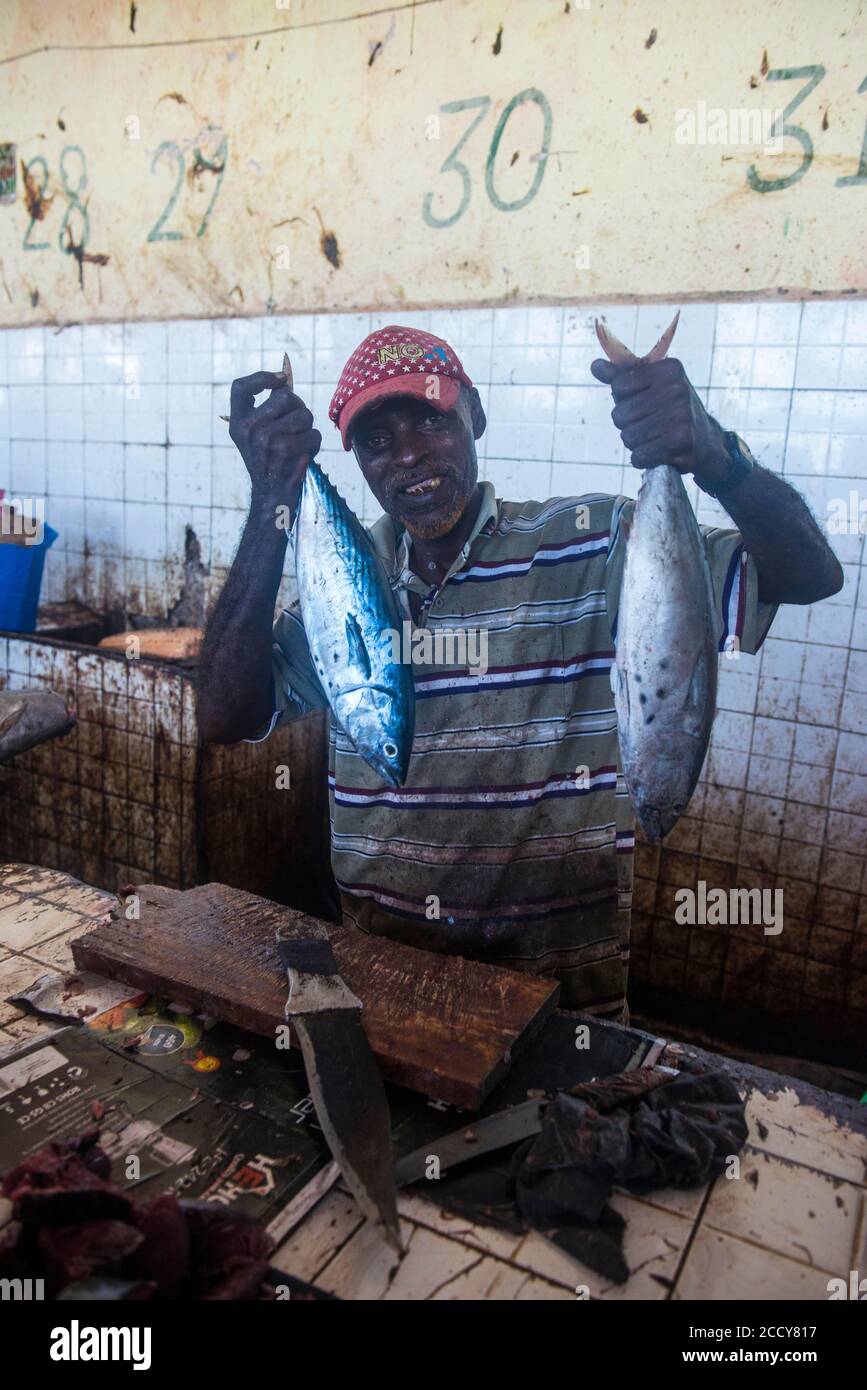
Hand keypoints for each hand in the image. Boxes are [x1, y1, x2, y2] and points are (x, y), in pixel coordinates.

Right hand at [228, 370, 321, 512]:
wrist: (272, 497)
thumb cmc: (270, 463)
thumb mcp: (255, 436)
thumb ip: (266, 410)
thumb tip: (285, 379)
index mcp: (237, 423)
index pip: (240, 387)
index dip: (261, 377)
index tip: (281, 379)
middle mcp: (248, 428)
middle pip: (286, 396)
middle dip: (299, 409)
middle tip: (296, 427)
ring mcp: (266, 438)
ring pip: (304, 415)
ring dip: (308, 429)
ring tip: (297, 444)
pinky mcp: (286, 450)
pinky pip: (314, 434)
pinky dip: (314, 445)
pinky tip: (303, 456)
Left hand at [590, 356, 729, 485]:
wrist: (706, 441)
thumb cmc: (672, 410)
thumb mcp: (651, 386)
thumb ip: (622, 376)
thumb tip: (596, 365)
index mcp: (669, 369)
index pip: (618, 386)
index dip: (624, 399)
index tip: (643, 401)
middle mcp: (677, 389)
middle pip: (620, 414)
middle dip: (628, 425)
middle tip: (650, 424)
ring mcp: (680, 416)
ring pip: (628, 437)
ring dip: (636, 443)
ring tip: (655, 438)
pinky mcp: (681, 443)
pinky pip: (639, 456)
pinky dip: (643, 458)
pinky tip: (659, 452)